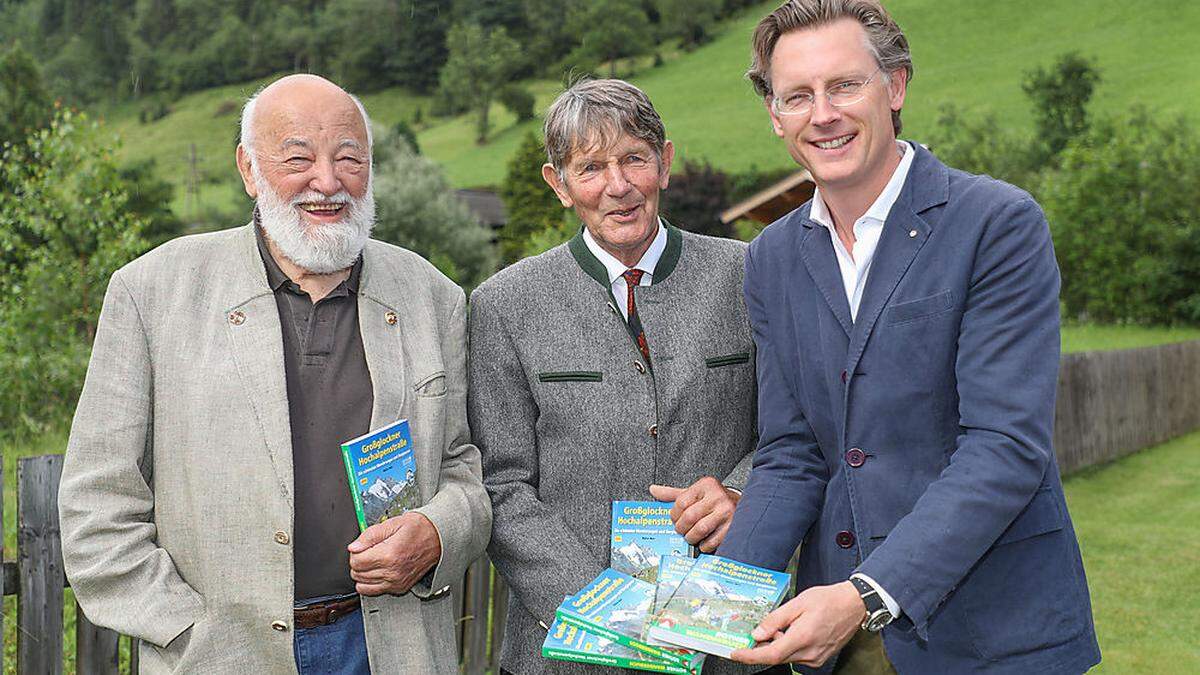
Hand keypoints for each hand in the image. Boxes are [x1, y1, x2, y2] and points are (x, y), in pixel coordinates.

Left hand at [347, 512, 441, 595]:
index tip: (362, 546)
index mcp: (389, 555)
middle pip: (357, 574)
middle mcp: (392, 572)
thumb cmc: (419, 529)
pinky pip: (374, 591)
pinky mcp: (399, 588)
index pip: (356, 561)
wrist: (438, 538)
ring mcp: (396, 582)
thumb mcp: (393, 524)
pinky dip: (371, 583)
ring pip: (363, 585)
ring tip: (373, 561)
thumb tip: (354, 547)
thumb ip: (370, 536)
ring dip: (364, 573)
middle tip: (369, 551)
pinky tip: (377, 571)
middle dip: (359, 562)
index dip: (356, 552)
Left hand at [649, 477, 739, 551]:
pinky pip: (712, 541)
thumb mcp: (696, 493)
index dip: (674, 515)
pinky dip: (704, 545)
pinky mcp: (733, 527)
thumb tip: (653, 490)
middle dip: (681, 528)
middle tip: (681, 531)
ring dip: (691, 537)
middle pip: (689, 516)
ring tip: (691, 537)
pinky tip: (704, 541)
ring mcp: (727, 512)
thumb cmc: (714, 501)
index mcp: (706, 485)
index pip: (681, 502)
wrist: (743, 505)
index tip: (675, 520)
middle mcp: (717, 496)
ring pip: (700, 530)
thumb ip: (675, 494)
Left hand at [730, 581, 864, 666]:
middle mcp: (810, 652)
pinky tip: (791, 632)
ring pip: (786, 657)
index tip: (736, 653)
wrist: (854, 605)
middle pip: (777, 658)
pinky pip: (796, 656)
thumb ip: (775, 620)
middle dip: (762, 648)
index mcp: (803, 637)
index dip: (750, 656)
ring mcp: (816, 657)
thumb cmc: (828, 600)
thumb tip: (757, 634)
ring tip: (781, 627)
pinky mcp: (820, 658)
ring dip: (777, 645)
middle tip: (754, 635)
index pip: (770, 655)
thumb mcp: (797, 603)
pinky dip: (788, 647)